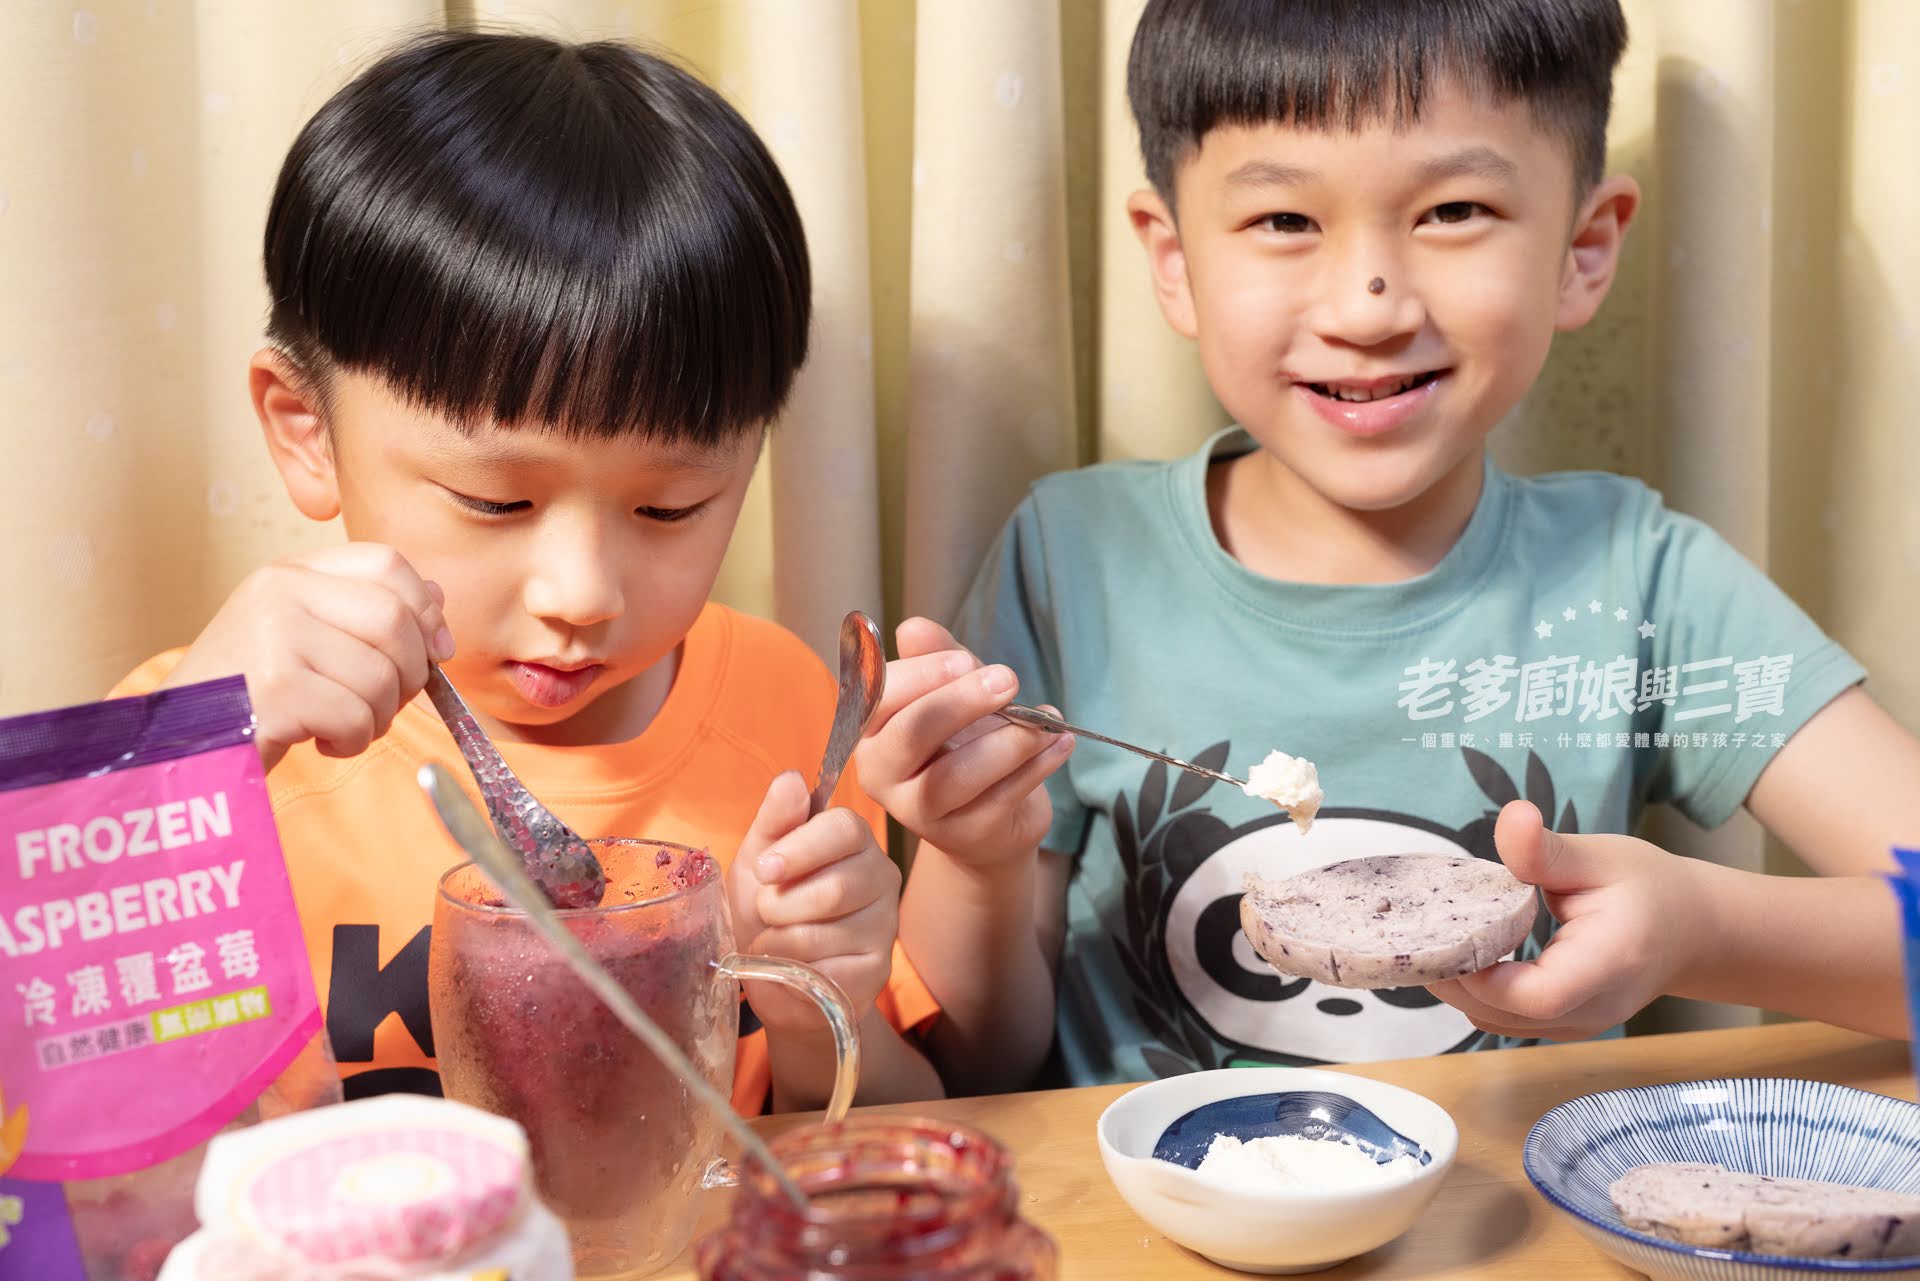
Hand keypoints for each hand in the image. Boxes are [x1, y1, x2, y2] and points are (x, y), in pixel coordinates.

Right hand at [161, 543, 450, 771]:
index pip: (386, 562)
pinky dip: (352, 740)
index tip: (436, 649)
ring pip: (381, 675)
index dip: (426, 608)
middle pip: (395, 620)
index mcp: (289, 573)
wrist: (175, 745)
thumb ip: (364, 614)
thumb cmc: (249, 696)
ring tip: (341, 724)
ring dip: (378, 716)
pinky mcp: (273, 687)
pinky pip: (355, 715)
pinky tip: (320, 740)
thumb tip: (438, 597)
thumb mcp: (304, 639)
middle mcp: (279, 592)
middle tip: (384, 703)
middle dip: (411, 674)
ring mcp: (273, 636)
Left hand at [728, 771, 901, 1033]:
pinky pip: (831, 973)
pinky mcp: (877, 972)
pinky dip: (797, 975)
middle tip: (766, 911)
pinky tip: (796, 969)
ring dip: (781, 942)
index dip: (801, 849)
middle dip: (782, 905)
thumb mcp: (760, 856)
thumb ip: (776, 819)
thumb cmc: (768, 906)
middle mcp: (881, 877)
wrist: (774, 974)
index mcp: (854, 840)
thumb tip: (791, 779)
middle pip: (835, 887)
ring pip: (825, 935)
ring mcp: (885, 926)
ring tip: (776, 940)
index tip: (765, 869)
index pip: (845, 829)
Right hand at [854, 617, 1070, 868]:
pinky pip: (999, 800)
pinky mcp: (962, 837)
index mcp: (873, 731)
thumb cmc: (965, 744)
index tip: (966, 660)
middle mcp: (883, 775)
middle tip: (1008, 679)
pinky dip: (1036, 768)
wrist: (990, 820)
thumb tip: (913, 627)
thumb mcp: (954, 691)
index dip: (922, 676)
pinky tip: (1060, 744)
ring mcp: (919, 812)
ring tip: (1045, 722)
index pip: (880, 697)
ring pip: (955, 775)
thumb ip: (937, 658)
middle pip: (911, 735)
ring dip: (1008, 742)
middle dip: (962, 702)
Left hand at [1428, 800, 1707, 1040]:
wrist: (1691, 931)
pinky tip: (1462, 953)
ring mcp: (1578, 1024)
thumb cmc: (1648, 888)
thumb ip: (1548, 849)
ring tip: (1432, 937)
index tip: (1445, 933)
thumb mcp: (1601, 856)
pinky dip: (1477, 992)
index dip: (1480, 975)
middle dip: (1453, 978)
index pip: (1536, 995)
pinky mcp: (1564, 1024)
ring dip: (1459, 987)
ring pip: (1498, 1022)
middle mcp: (1593, 1008)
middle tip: (1417, 930)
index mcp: (1607, 964)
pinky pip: (1507, 1019)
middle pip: (1504, 1015)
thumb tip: (1512, 817)